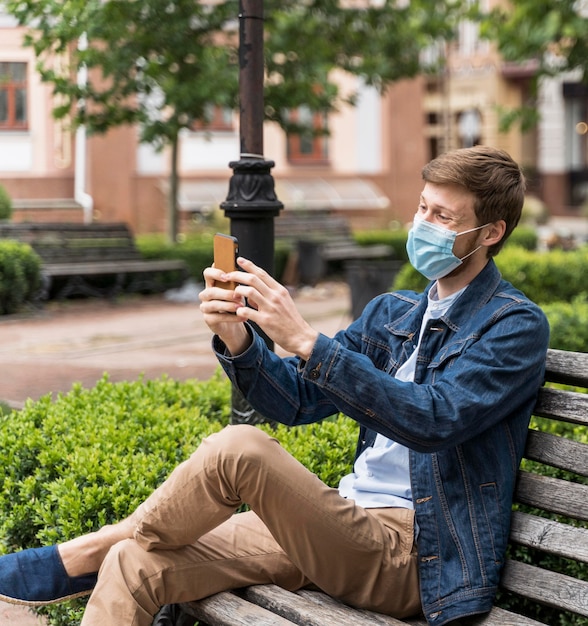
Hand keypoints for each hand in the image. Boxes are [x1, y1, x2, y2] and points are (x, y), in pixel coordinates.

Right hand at [199, 266, 250, 355]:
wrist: (235, 322)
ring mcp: (205, 307)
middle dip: (226, 293)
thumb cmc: (236, 301)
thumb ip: (237, 280)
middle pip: (211, 291)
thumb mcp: (237, 290)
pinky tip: (242, 317)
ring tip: (242, 306)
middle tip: (239, 295)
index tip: (226, 276)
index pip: (207, 273)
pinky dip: (232, 317)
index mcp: (212, 283)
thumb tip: (246, 267)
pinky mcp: (208, 319)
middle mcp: (205, 294)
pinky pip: (218, 317)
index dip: (215, 273)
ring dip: (229, 305)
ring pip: (214, 305)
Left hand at [201, 258, 318, 359]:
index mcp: (279, 290)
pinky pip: (248, 311)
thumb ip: (268, 295)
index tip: (238, 260)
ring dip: (238, 291)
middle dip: (237, 275)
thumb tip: (252, 292)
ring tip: (232, 294)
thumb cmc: (290, 319)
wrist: (300, 336)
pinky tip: (238, 311)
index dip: (249, 265)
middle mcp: (275, 296)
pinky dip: (240, 309)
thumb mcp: (283, 303)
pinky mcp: (266, 320)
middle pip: (253, 279)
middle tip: (227, 276)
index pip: (261, 273)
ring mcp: (270, 308)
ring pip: (249, 292)